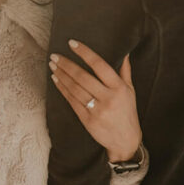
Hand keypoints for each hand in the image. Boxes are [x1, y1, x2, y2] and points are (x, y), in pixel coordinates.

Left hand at [49, 40, 141, 161]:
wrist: (126, 140)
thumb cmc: (127, 112)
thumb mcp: (130, 91)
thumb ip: (125, 71)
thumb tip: (125, 52)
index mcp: (119, 88)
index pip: (99, 65)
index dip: (84, 53)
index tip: (72, 43)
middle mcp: (108, 98)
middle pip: (82, 77)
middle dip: (66, 64)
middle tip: (55, 55)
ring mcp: (97, 110)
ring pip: (75, 89)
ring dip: (61, 75)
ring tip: (52, 65)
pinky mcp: (87, 120)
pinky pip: (71, 101)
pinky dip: (62, 89)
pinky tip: (56, 80)